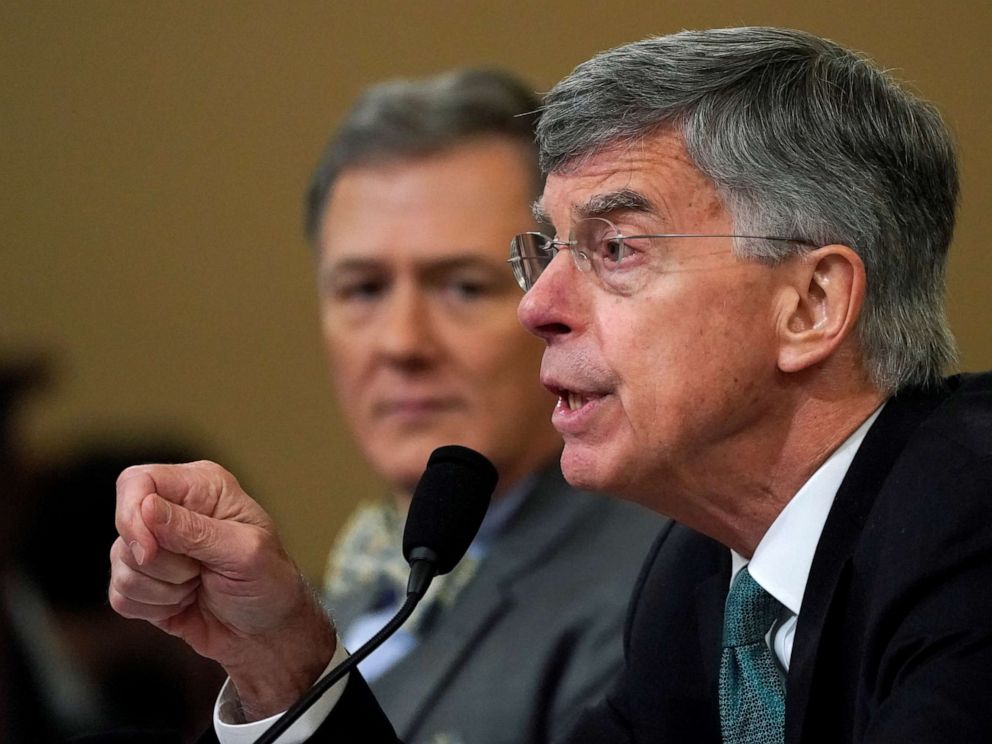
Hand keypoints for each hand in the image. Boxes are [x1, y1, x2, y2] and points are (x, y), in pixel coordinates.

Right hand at [109, 460, 335, 718]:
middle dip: (160, 562)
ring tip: (199, 586)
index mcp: (202, 487)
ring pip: (121, 564)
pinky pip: (120, 595)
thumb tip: (145, 506)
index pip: (138, 482)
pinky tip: (183, 603)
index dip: (132, 515)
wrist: (266, 633)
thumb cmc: (268, 585)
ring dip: (162, 589)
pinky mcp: (143, 581)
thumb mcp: (244, 553)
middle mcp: (173, 509)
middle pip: (125, 527)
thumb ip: (195, 530)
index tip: (150, 552)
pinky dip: (152, 607)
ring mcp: (155, 545)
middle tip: (201, 571)